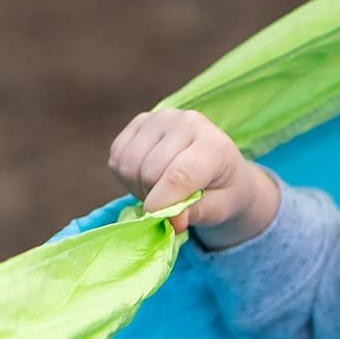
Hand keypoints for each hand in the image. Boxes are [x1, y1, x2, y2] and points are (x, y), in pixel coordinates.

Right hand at [108, 107, 277, 244]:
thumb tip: (174, 221)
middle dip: (153, 198)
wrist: (220, 168)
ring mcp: (161, 117)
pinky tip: (148, 177)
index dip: (162, 204)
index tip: (159, 220)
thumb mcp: (219, 209)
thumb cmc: (222, 191)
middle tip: (170, 204)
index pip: (178, 175)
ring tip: (161, 190)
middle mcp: (187, 122)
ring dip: (138, 188)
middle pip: (148, 172)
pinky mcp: (140, 121)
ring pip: (128, 165)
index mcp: (214, 144)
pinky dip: (127, 177)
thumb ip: (197, 213)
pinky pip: (117, 158)